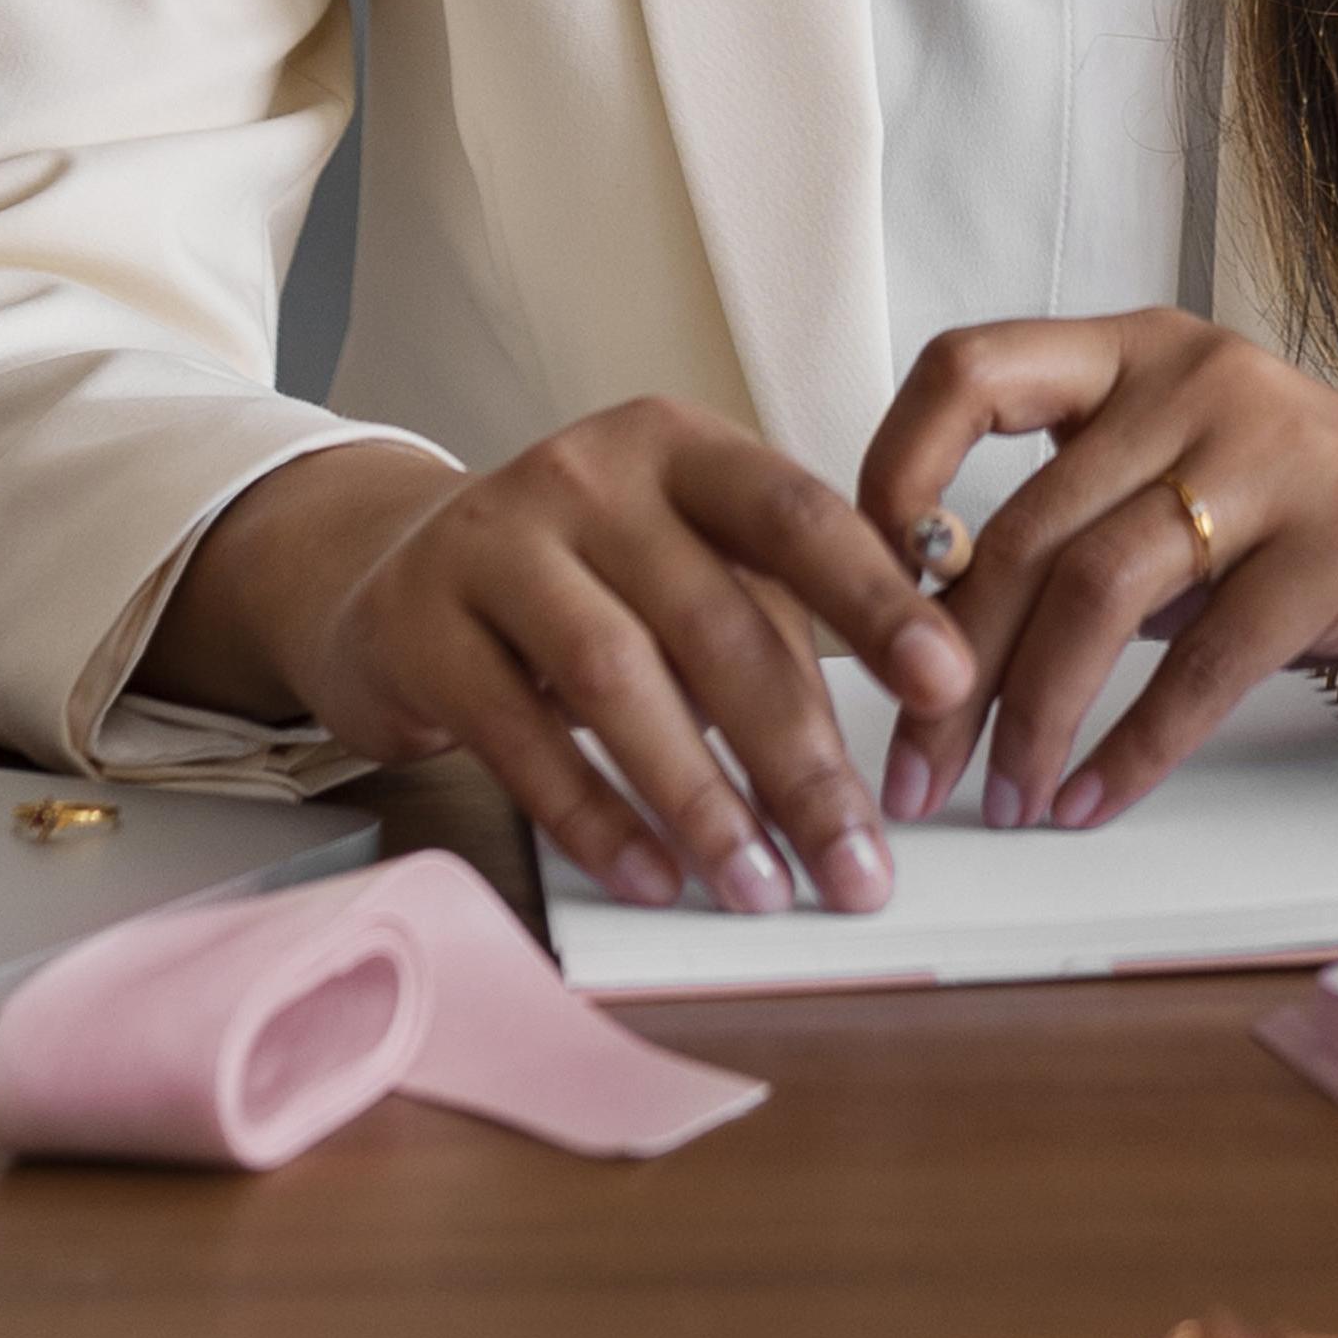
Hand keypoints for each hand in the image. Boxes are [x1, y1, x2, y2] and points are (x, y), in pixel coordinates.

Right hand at [149, 414, 972, 915]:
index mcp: (681, 448)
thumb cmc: (582, 580)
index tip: (947, 684)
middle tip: (858, 865)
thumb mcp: (683, 563)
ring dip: (702, 799)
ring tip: (762, 888)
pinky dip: (597, 816)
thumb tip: (894, 744)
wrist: (389, 574)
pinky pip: (521, 735)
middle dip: (798, 757)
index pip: (797, 514)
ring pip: (618, 678)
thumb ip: (775, 623)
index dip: (875, 600)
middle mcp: (588, 475)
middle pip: (714, 619)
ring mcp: (494, 543)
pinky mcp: (422, 627)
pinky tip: (656, 877)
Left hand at [850, 311, 1337, 832]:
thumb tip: (927, 621)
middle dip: (944, 666)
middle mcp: (1197, 379)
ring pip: (1095, 592)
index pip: (969, 368)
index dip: (891, 469)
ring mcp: (1274, 456)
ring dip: (1028, 717)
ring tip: (999, 800)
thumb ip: (1088, 523)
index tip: (855, 588)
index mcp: (1143, 351)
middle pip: (1023, 523)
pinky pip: (1200, 661)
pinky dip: (1132, 747)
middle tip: (908, 770)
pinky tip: (1094, 800)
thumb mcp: (1198, 493)